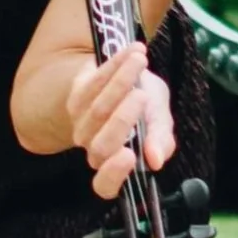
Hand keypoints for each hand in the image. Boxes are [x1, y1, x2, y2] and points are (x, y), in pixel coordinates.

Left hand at [65, 41, 174, 199]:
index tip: (130, 156)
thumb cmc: (145, 109)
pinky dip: (116, 64)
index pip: (105, 185)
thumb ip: (161, 139)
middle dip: (123, 118)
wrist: (125, 78)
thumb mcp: (161, 121)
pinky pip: (95, 82)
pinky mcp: (75, 98)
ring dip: (121, 82)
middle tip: (142, 96)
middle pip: (102, 144)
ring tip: (141, 61)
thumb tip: (157, 160)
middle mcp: (94, 149)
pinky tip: (134, 52)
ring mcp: (81, 125)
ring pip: (97, 108)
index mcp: (116, 164)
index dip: (114, 174)